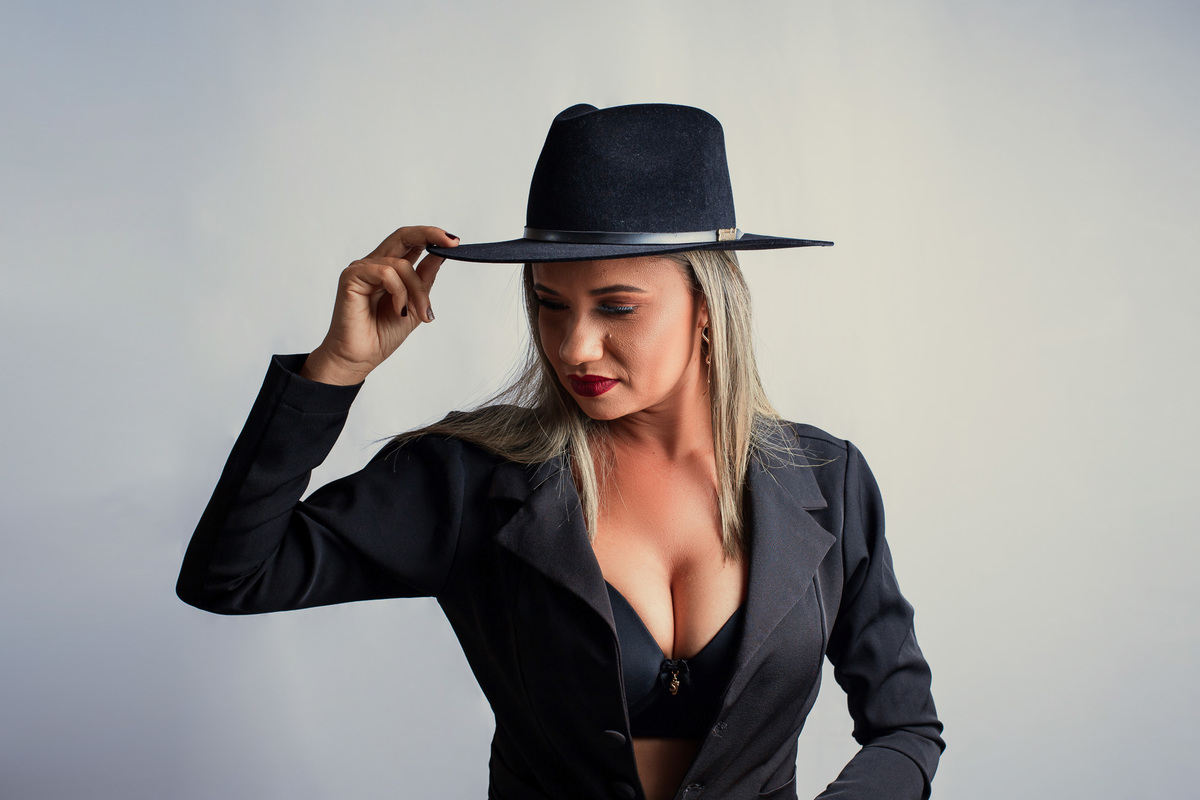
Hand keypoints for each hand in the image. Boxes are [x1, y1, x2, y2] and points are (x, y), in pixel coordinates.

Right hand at [301, 226, 458, 384]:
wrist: (361, 357)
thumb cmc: (382, 334)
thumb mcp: (415, 304)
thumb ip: (424, 279)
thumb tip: (440, 255)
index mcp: (390, 270)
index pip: (411, 243)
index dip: (432, 237)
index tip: (455, 242)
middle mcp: (375, 264)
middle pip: (403, 236)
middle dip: (429, 234)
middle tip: (451, 242)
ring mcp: (362, 269)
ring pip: (401, 264)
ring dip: (417, 290)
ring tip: (419, 313)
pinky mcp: (352, 276)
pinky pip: (386, 273)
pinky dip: (399, 292)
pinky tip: (398, 310)